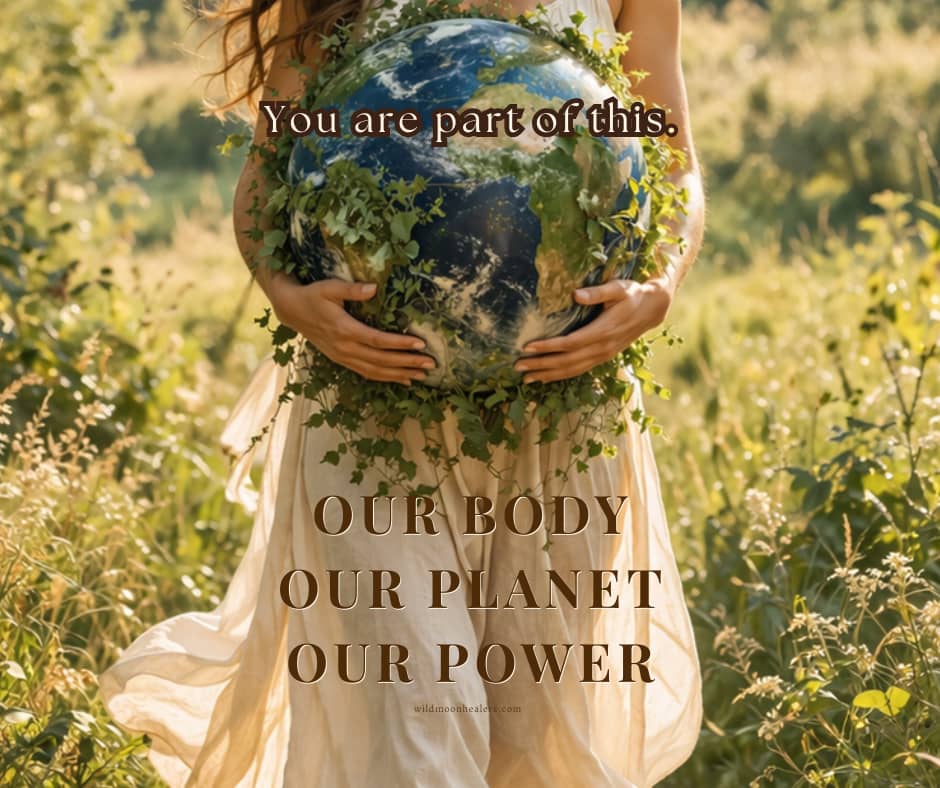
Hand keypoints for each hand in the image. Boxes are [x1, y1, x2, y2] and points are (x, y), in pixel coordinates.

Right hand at [267, 274, 435, 384]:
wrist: (293, 311)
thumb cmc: (314, 296)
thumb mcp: (330, 287)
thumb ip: (352, 289)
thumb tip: (373, 288)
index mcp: (345, 330)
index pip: (378, 341)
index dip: (400, 344)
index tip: (420, 344)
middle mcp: (345, 348)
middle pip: (381, 360)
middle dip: (407, 363)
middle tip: (430, 364)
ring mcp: (343, 357)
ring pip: (375, 371)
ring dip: (400, 374)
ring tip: (421, 376)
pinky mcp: (342, 360)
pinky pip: (367, 373)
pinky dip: (386, 378)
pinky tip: (402, 380)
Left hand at [514, 276, 673, 383]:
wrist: (652, 309)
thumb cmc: (632, 295)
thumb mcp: (618, 288)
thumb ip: (598, 292)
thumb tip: (575, 294)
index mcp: (603, 331)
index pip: (570, 343)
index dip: (548, 347)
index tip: (527, 347)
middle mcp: (602, 348)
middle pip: (566, 361)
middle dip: (541, 365)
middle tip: (518, 366)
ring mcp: (603, 355)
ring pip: (572, 370)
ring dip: (548, 375)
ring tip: (526, 378)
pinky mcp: (603, 357)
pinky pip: (579, 370)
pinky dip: (561, 376)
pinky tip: (546, 378)